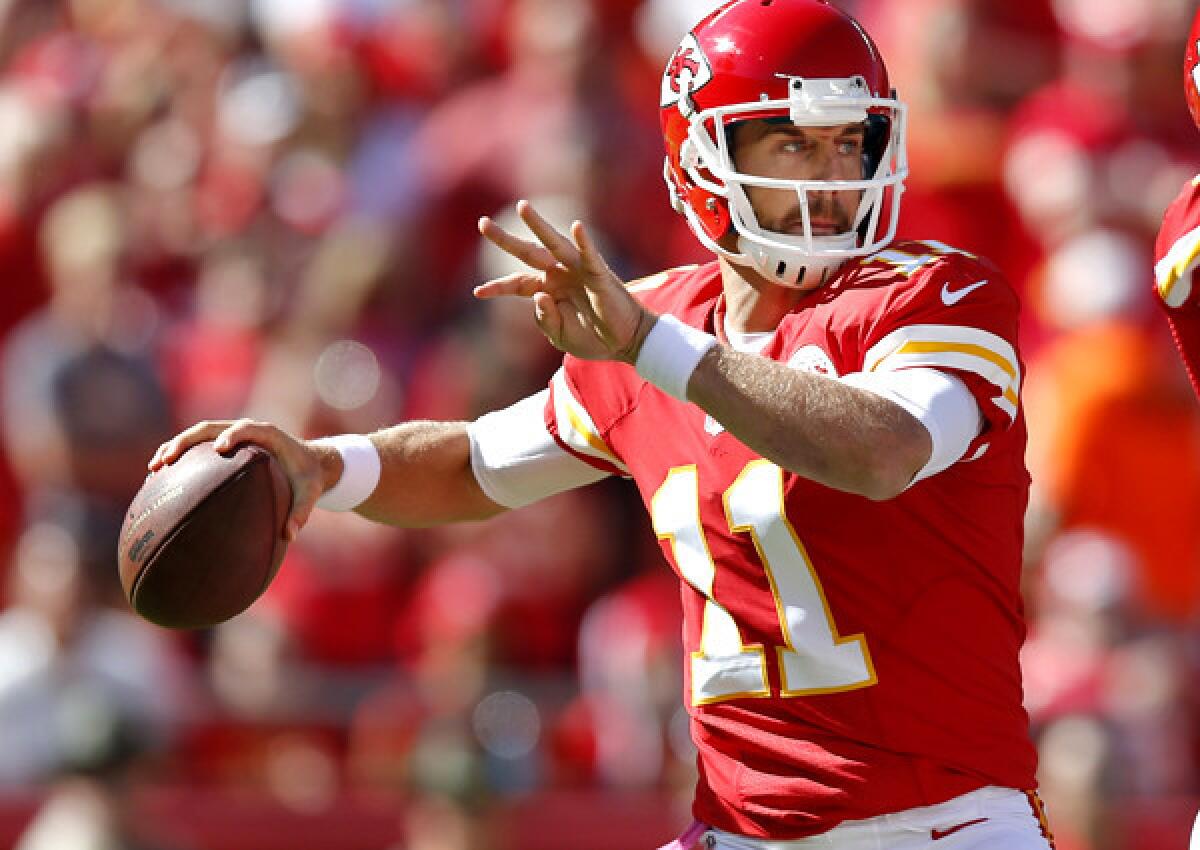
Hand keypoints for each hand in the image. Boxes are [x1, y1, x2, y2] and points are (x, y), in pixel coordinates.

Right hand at [148, 419, 335, 541]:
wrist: (309, 462)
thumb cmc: (309, 478)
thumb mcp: (310, 493)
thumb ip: (302, 512)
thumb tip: (290, 536)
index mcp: (268, 435)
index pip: (247, 429)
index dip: (233, 435)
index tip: (221, 448)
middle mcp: (247, 431)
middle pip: (210, 428)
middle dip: (186, 441)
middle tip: (167, 459)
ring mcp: (233, 436)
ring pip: (198, 435)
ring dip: (174, 447)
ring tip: (154, 468)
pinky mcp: (225, 445)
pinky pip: (198, 448)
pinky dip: (180, 458)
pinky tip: (161, 477)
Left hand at [474, 200, 656, 362]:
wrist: (623, 343)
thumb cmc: (592, 338)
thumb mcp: (559, 335)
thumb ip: (545, 319)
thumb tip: (538, 296)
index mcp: (548, 289)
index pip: (518, 283)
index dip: (498, 286)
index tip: (478, 292)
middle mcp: (559, 274)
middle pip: (528, 253)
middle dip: (505, 239)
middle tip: (483, 223)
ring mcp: (578, 271)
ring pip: (554, 244)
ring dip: (539, 225)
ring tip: (522, 207)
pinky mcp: (598, 274)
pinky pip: (590, 256)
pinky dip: (584, 242)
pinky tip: (577, 227)